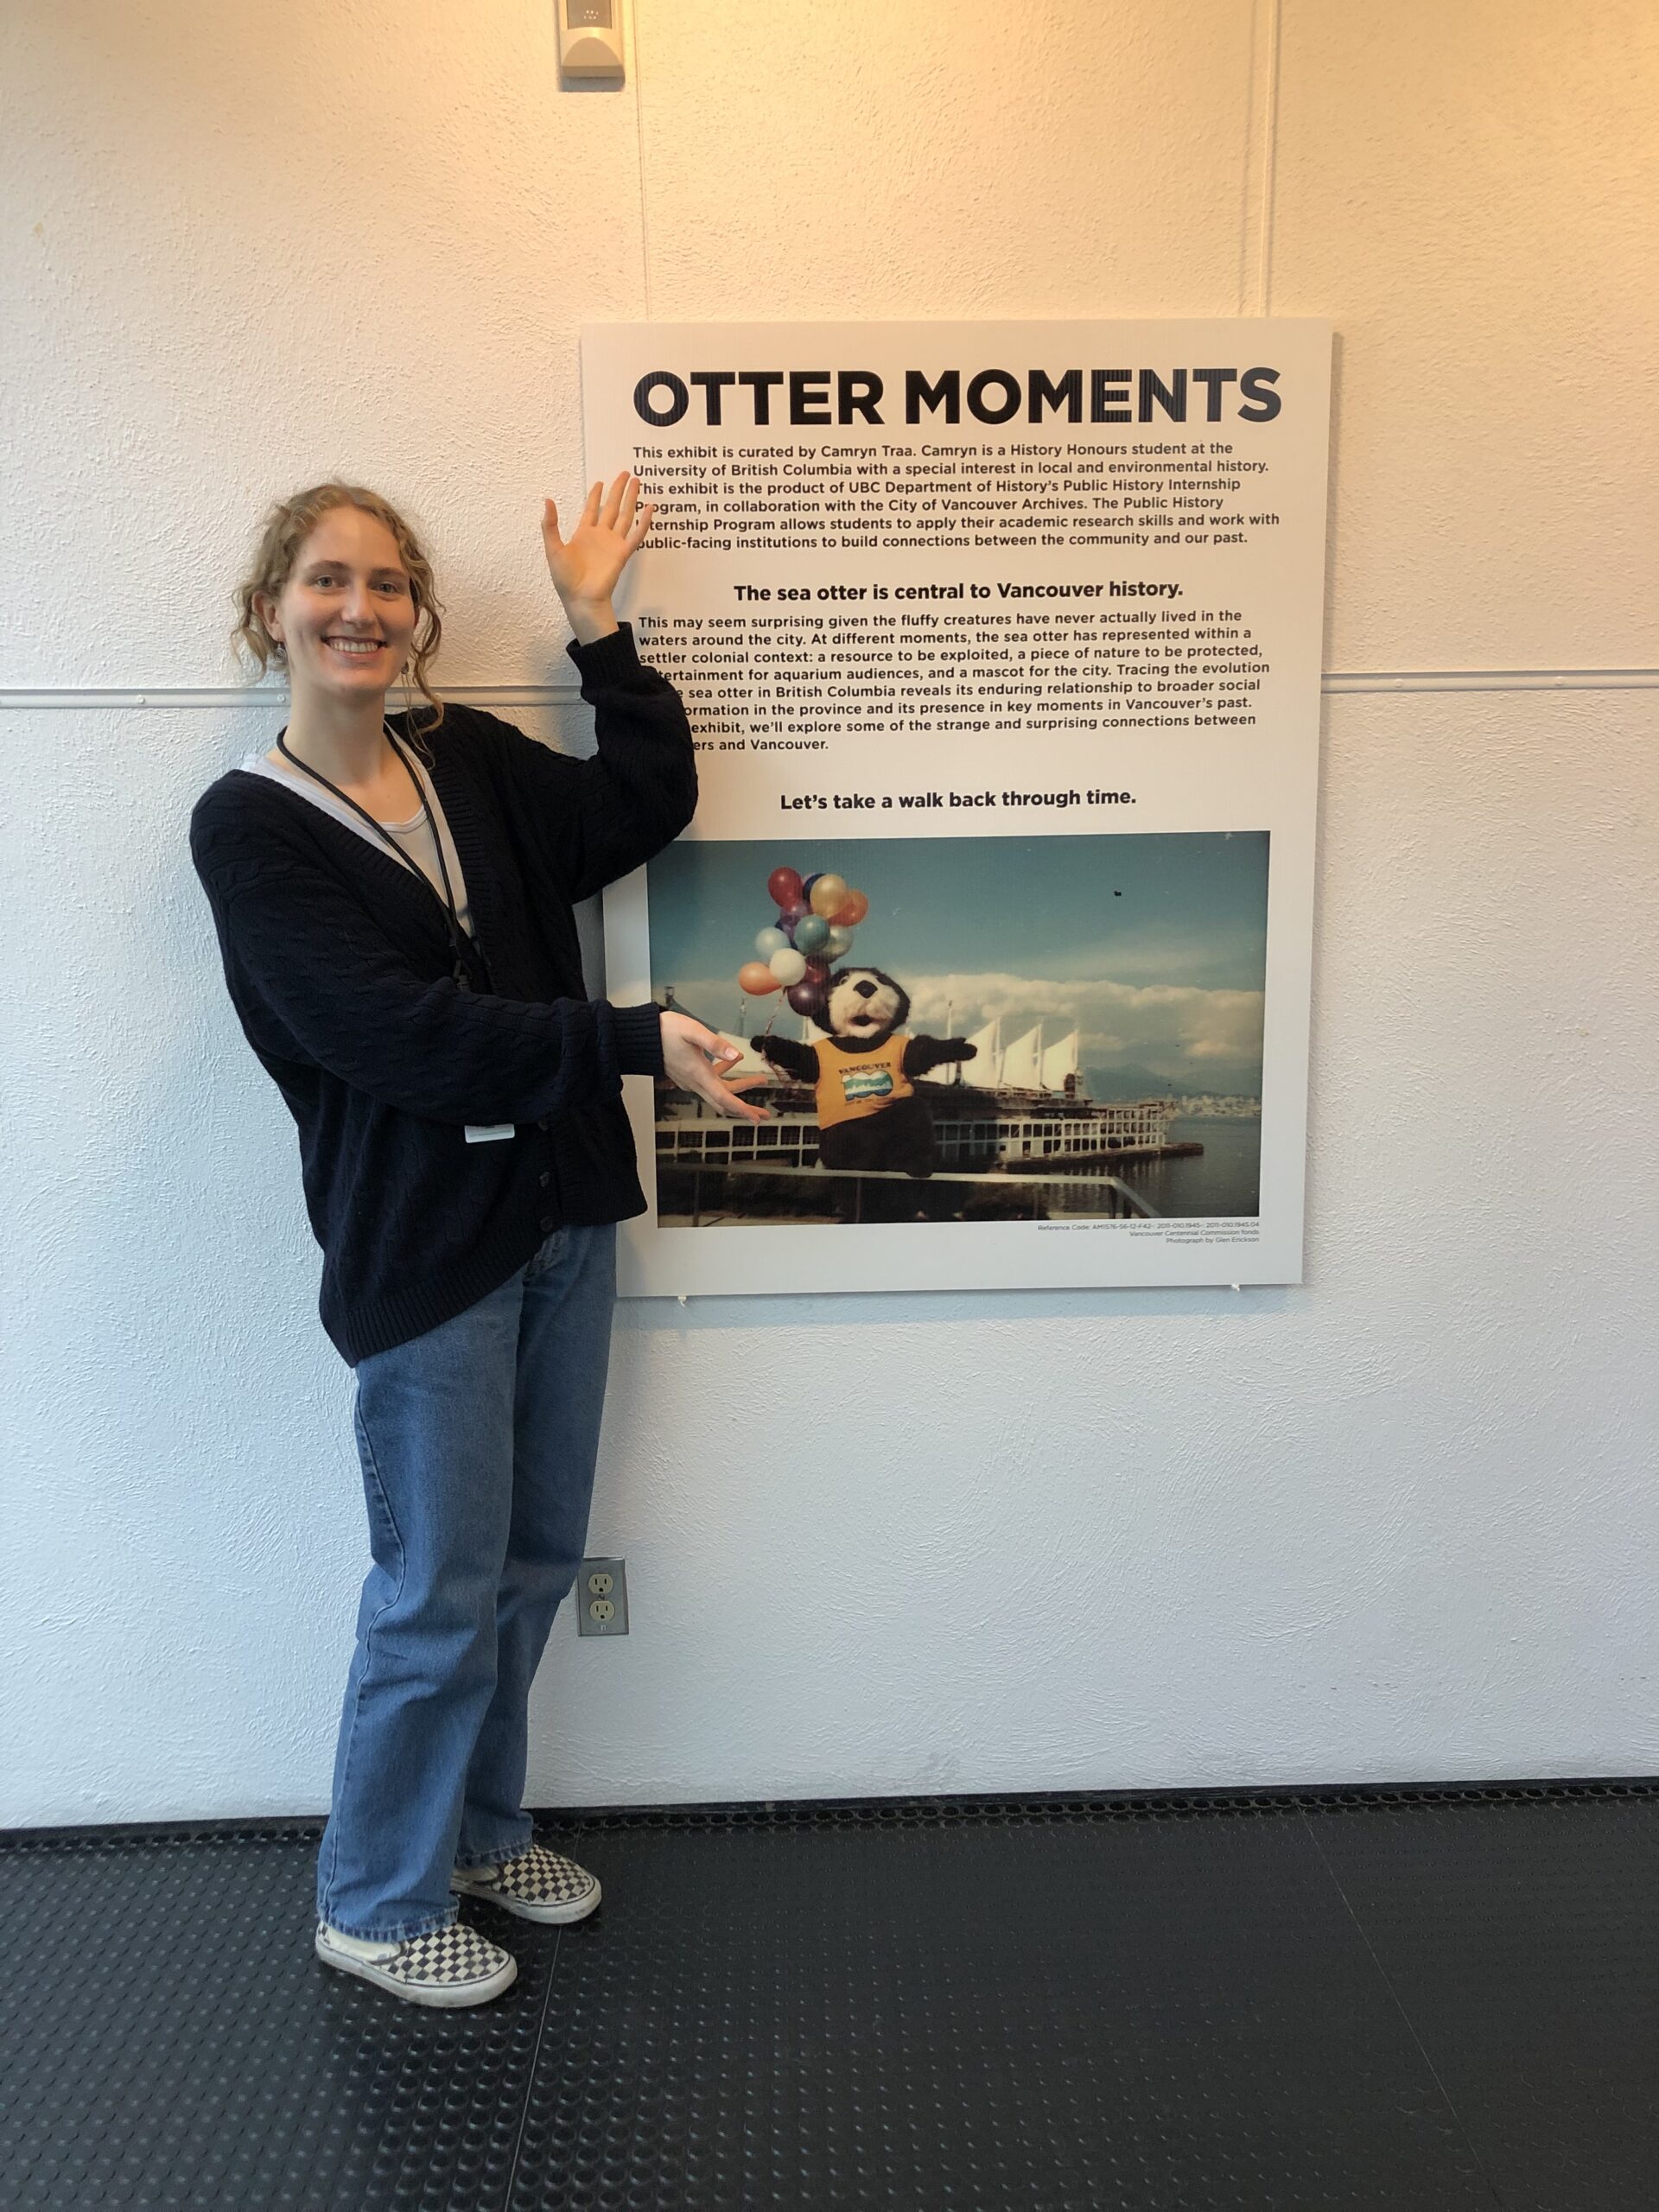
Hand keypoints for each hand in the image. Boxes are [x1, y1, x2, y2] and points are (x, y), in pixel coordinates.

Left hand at [542, 473, 655, 641]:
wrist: (580, 598)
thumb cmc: (565, 579)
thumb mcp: (552, 548)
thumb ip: (550, 525)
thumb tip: (547, 500)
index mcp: (583, 534)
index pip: (591, 509)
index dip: (595, 495)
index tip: (600, 482)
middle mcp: (600, 536)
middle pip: (611, 507)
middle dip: (618, 490)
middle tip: (625, 474)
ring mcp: (613, 544)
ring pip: (625, 515)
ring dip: (631, 499)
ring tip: (637, 482)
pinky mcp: (622, 554)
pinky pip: (636, 535)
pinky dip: (644, 522)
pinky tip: (649, 509)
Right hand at [660, 1012, 770, 1123]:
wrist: (643, 1036)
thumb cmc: (666, 1031)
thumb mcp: (693, 1031)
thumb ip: (715, 1043)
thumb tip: (737, 1056)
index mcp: (699, 1074)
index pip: (724, 1097)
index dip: (742, 1109)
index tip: (757, 1118)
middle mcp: (695, 1082)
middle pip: (724, 1102)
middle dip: (745, 1109)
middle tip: (764, 1115)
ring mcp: (691, 1080)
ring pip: (719, 1091)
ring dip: (739, 1088)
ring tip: (760, 1080)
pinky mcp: (689, 1074)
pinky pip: (711, 1081)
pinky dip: (725, 1074)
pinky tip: (735, 1061)